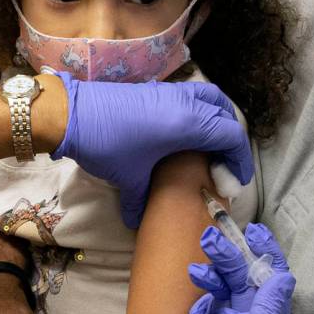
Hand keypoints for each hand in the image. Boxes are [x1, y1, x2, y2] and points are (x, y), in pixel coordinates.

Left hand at [52, 73, 253, 227]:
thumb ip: (141, 202)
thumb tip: (138, 223)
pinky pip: (195, 96)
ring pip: (212, 99)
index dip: (240, 160)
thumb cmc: (107, 145)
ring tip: (213, 145)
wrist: (73, 114)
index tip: (235, 182)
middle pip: (226, 115)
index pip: (232, 136)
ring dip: (219, 119)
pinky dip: (202, 111)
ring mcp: (174, 92)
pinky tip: (188, 133)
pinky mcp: (160, 90)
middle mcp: (187, 104)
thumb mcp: (129, 178)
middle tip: (224, 166)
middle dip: (232, 142)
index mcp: (188, 124)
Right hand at [115, 223, 294, 313]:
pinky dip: (205, 283)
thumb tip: (285, 277)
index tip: (258, 234)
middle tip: (224, 233)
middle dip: (238, 254)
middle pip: (252, 278)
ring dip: (219, 261)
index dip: (270, 258)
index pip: (277, 287)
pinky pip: (211, 290)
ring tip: (206, 243)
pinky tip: (197, 290)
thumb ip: (269, 310)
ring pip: (230, 279)